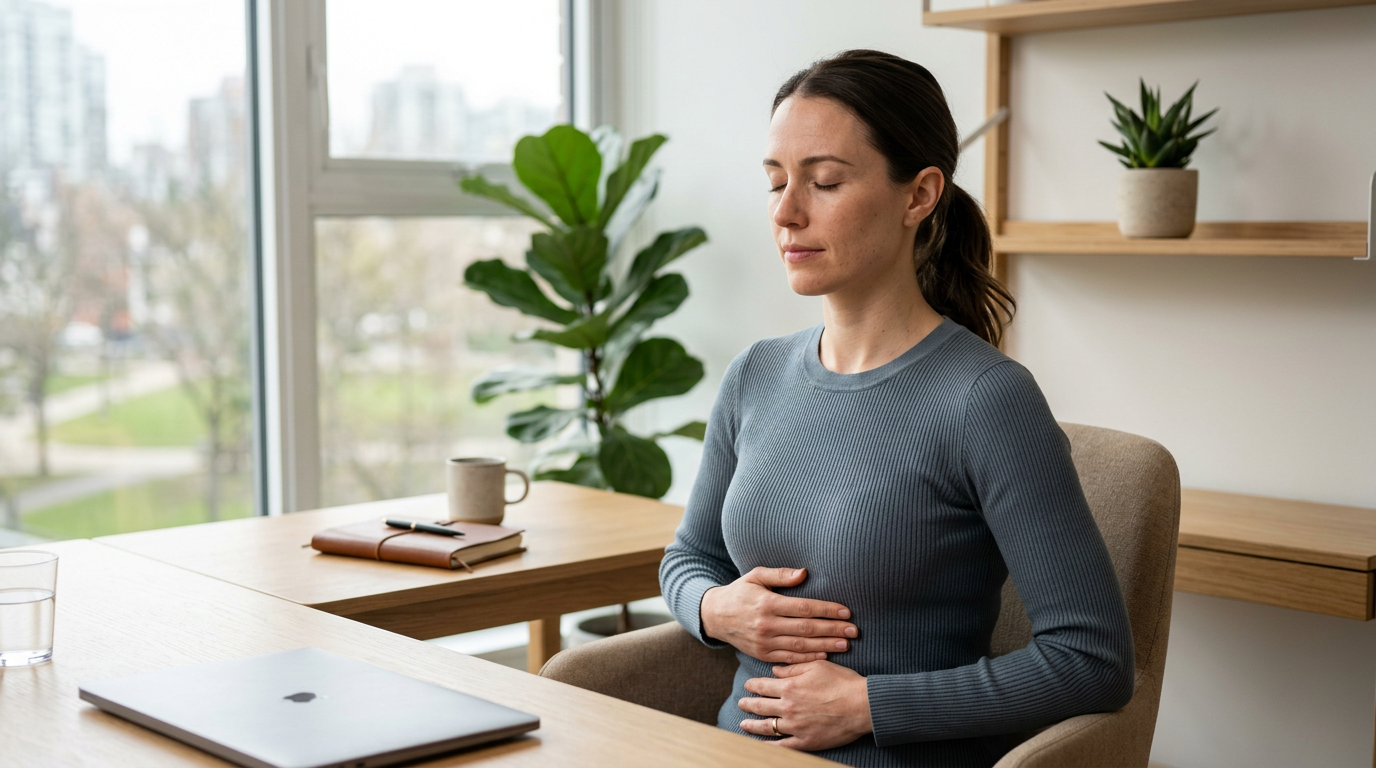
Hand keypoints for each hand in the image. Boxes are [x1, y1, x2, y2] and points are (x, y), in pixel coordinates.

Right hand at [700, 567, 856, 663]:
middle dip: (833, 629)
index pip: (804, 608)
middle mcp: (767, 625)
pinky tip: (824, 656)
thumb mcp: (755, 576)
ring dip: (826, 646)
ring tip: (845, 645)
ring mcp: (765, 642)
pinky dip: (808, 659)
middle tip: (854, 631)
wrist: (715, 616)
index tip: (846, 612)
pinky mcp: (763, 655)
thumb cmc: (739, 592)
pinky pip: (789, 659)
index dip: (827, 610)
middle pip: (807, 628)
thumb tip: (804, 573)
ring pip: (801, 646)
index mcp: (768, 603)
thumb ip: (779, 575)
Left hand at [738, 661, 871, 750]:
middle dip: (748, 704)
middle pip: (761, 706)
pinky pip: (781, 746)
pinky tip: (761, 744)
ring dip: (752, 724)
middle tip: (741, 703)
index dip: (753, 685)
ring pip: (767, 726)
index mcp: (790, 687)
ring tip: (743, 724)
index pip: (763, 686)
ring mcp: (795, 726)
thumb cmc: (842, 682)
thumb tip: (775, 671)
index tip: (747, 685)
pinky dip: (769, 745)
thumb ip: (793, 668)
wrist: (862, 705)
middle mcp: (788, 707)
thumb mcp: (817, 666)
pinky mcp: (805, 741)